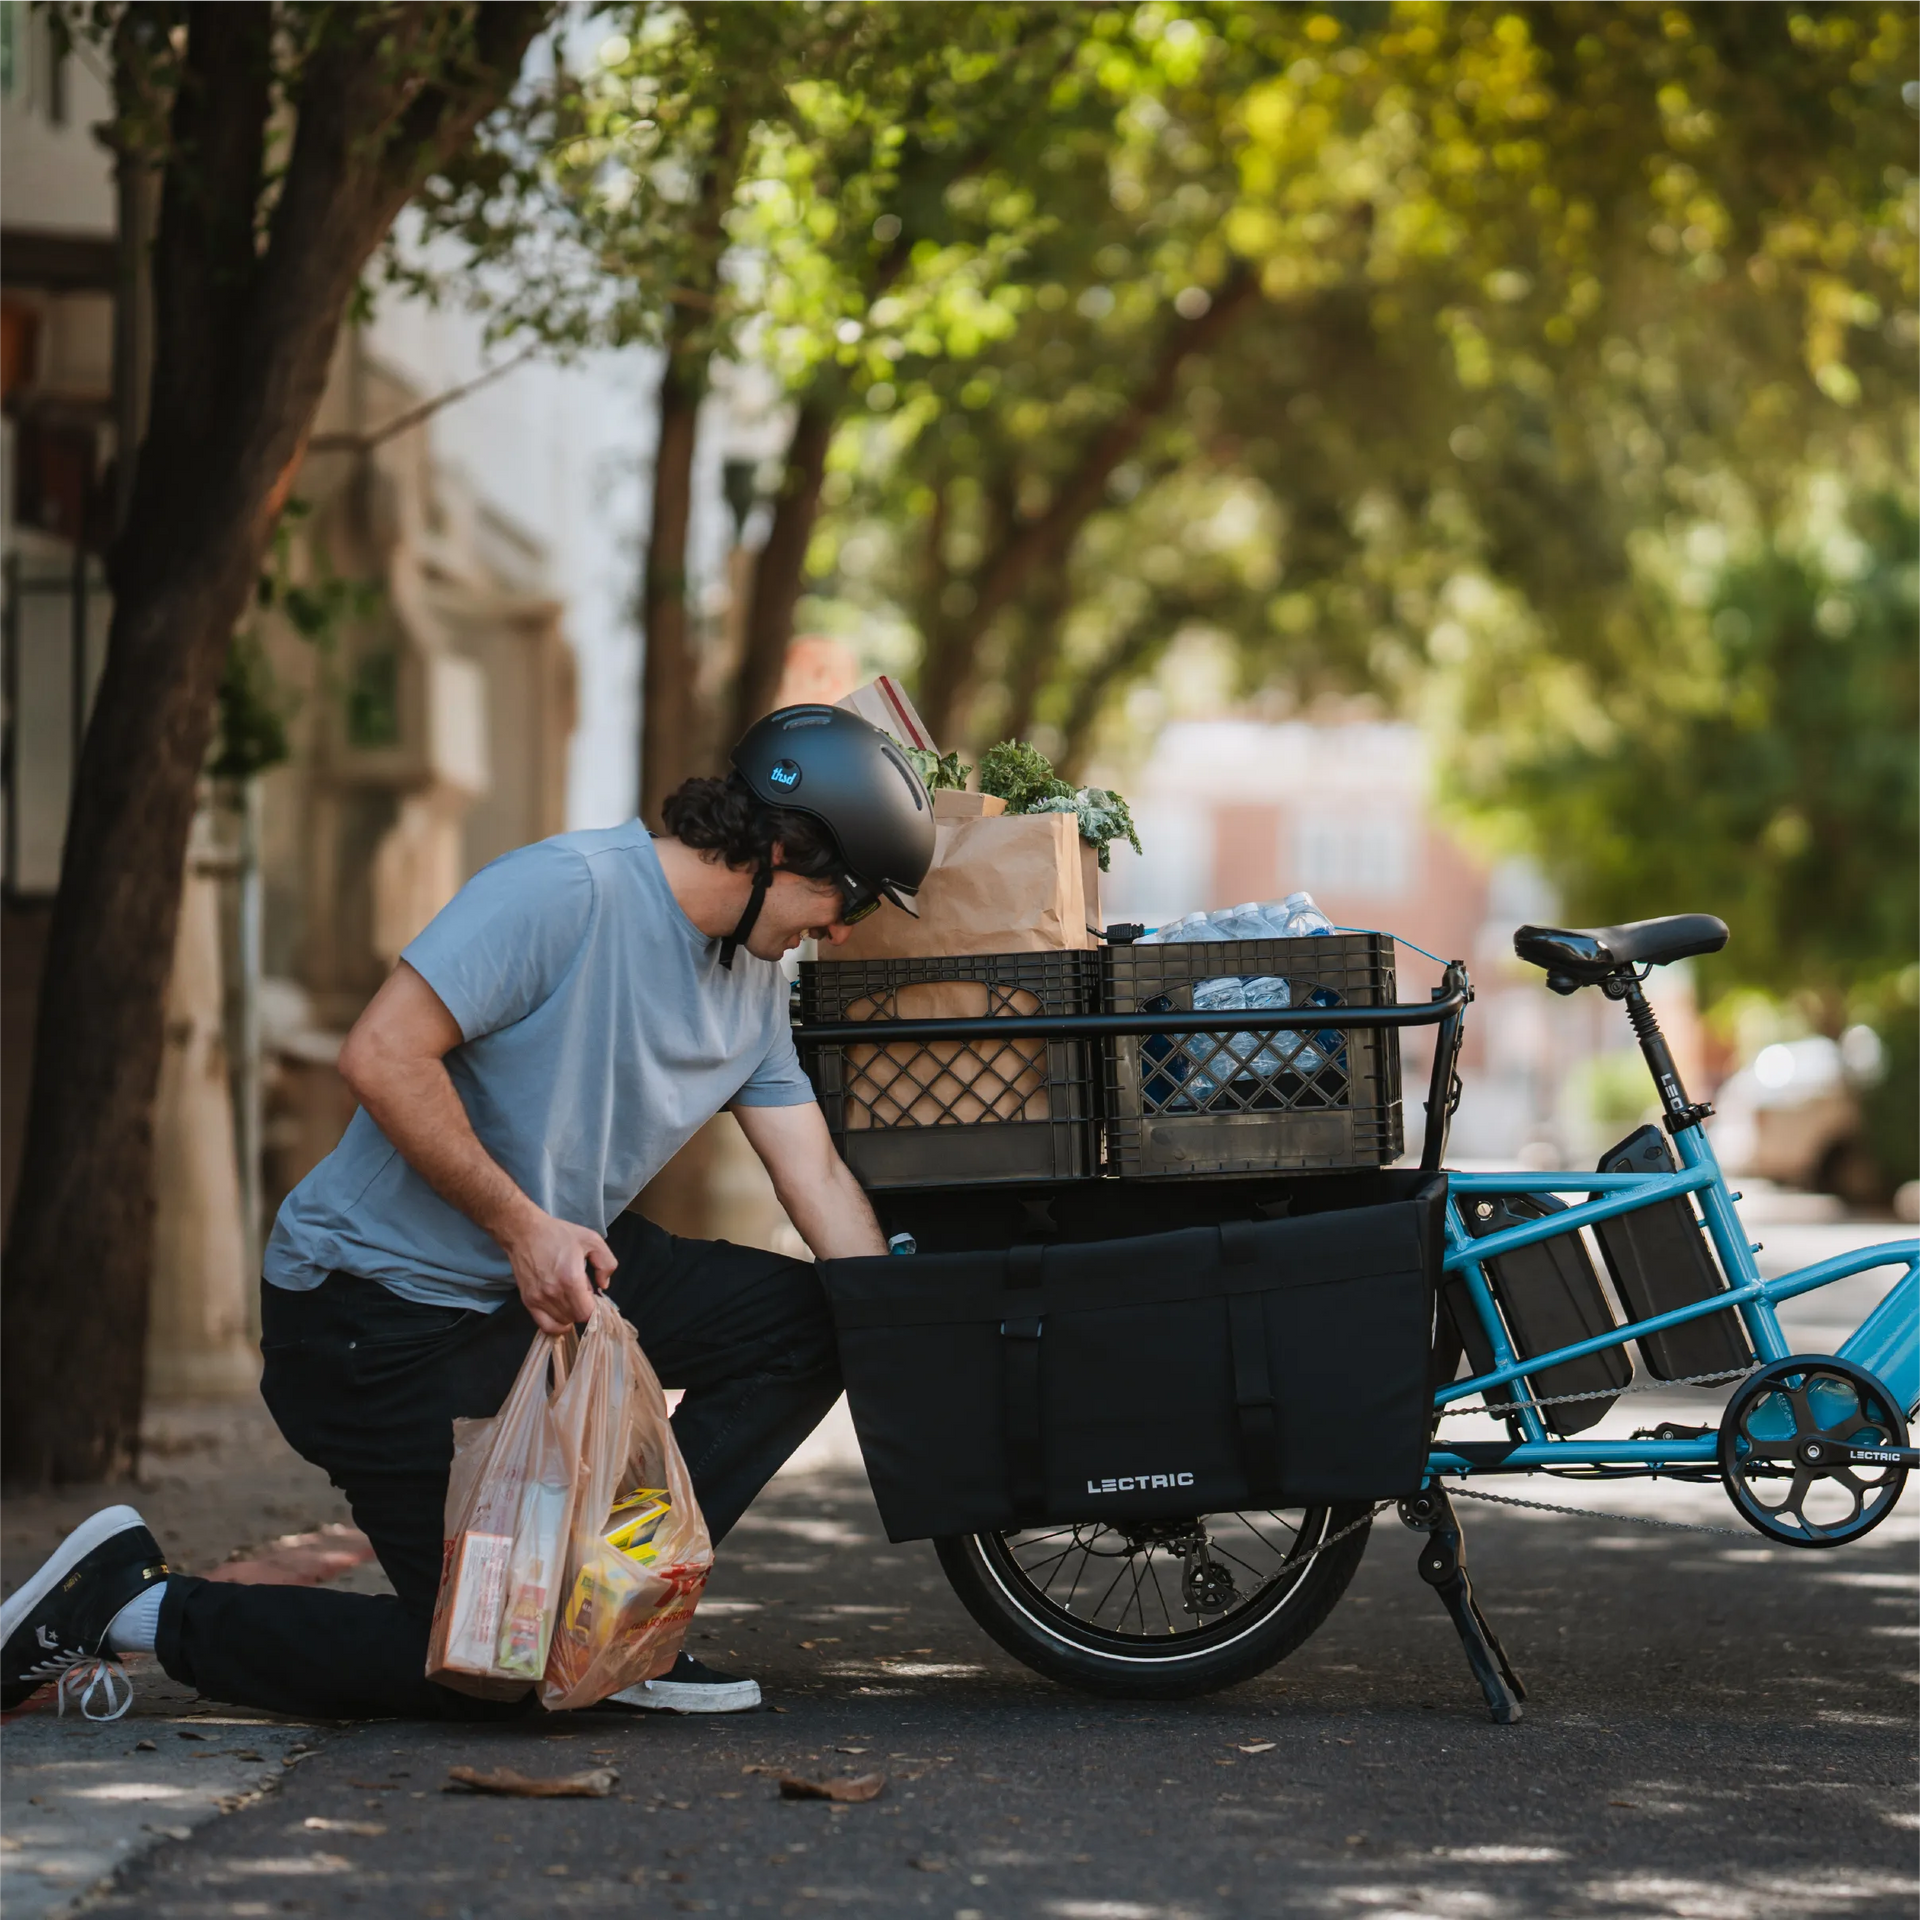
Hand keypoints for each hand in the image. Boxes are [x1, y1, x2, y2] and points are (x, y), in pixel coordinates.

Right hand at [501, 1206, 615, 1335]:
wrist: (525, 1233)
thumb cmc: (559, 1235)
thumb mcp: (592, 1240)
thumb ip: (607, 1264)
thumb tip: (603, 1286)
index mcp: (571, 1279)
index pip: (587, 1313)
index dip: (595, 1308)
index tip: (594, 1296)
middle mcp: (553, 1293)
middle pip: (576, 1318)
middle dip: (583, 1307)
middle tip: (581, 1291)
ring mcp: (538, 1299)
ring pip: (562, 1322)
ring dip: (570, 1313)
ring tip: (569, 1295)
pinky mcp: (528, 1301)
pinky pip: (545, 1326)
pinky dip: (556, 1325)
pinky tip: (561, 1314)